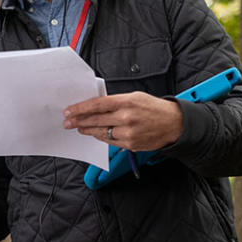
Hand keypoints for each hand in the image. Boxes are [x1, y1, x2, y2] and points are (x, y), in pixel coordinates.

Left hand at [63, 91, 182, 150]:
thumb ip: (115, 101)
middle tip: (67, 122)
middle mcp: (127, 117)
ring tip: (79, 128)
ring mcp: (128, 133)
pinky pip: (109, 141)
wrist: (174, 123)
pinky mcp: (130, 144)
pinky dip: (100, 136)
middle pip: (95, 119)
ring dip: (87, 130)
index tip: (69, 111)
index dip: (80, 108)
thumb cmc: (154, 108)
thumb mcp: (135, 96)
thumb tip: (95, 106)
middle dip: (78, 121)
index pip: (97, 105)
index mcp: (127, 102)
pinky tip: (94, 133)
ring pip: (100, 132)